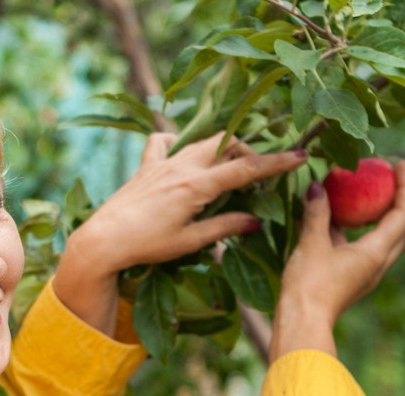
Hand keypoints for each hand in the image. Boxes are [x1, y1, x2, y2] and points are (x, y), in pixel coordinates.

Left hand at [54, 131, 308, 336]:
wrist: (103, 240)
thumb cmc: (146, 246)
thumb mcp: (189, 242)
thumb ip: (223, 227)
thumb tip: (254, 221)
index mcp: (196, 185)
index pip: (245, 168)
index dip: (276, 162)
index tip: (301, 156)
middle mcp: (181, 166)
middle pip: (226, 144)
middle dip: (248, 151)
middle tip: (260, 170)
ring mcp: (162, 162)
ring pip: (200, 141)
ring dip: (221, 148)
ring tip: (230, 166)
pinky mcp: (145, 166)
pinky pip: (163, 141)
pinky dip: (177, 142)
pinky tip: (182, 155)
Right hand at [269, 160, 404, 361]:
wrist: (301, 323)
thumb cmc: (309, 284)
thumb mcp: (311, 242)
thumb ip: (317, 213)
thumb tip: (317, 186)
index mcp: (376, 252)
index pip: (403, 213)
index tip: (399, 164)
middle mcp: (377, 264)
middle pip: (399, 229)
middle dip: (397, 204)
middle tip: (385, 182)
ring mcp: (364, 275)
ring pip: (380, 241)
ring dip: (376, 219)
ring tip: (358, 199)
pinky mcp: (350, 281)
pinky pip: (361, 251)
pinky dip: (355, 234)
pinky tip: (333, 224)